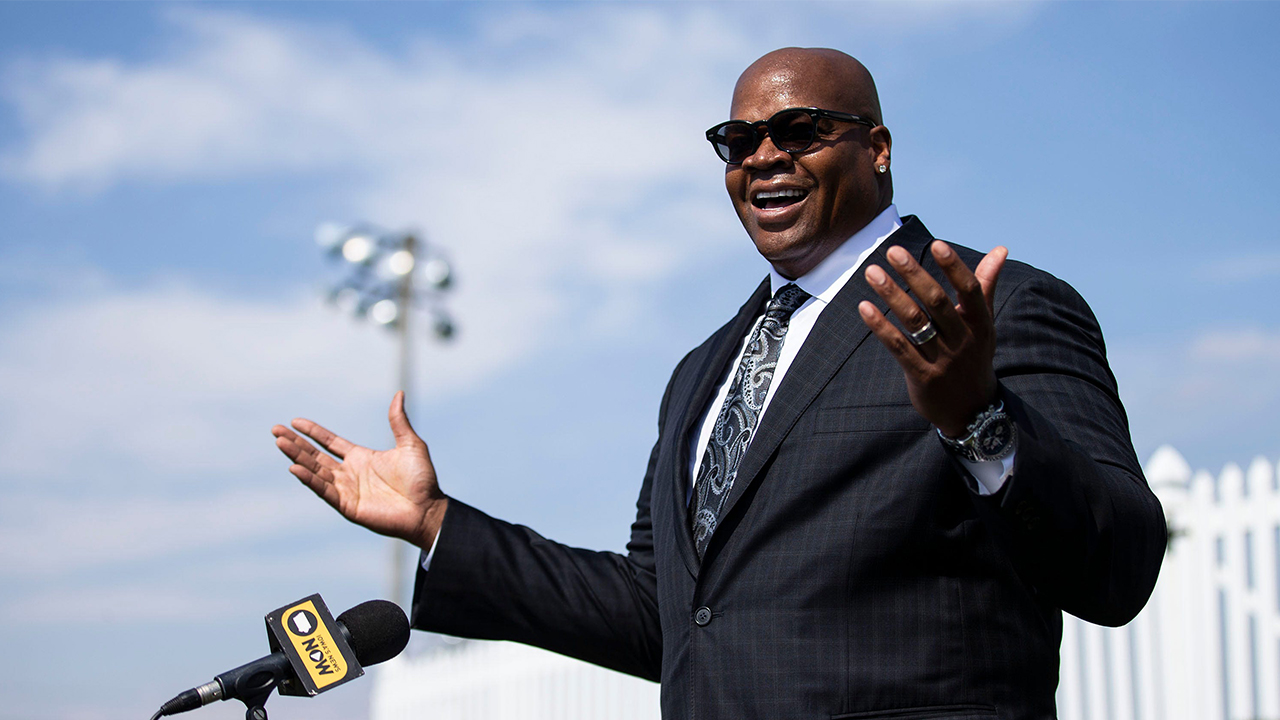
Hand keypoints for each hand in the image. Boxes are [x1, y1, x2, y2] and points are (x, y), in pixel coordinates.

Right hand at [272, 391, 447, 548]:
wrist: (427, 509)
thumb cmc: (422, 479)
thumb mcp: (410, 444)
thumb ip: (398, 421)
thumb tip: (399, 394)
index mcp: (361, 458)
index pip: (330, 442)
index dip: (313, 432)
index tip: (295, 421)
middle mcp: (350, 473)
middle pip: (316, 455)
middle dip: (296, 443)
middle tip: (276, 430)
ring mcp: (347, 490)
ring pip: (315, 470)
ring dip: (297, 457)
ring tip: (280, 443)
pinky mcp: (347, 506)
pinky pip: (324, 490)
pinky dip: (309, 479)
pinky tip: (295, 467)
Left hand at [858, 241, 1007, 437]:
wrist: (973, 412)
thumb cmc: (974, 358)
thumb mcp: (984, 325)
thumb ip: (985, 286)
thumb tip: (1000, 249)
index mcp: (980, 324)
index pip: (970, 290)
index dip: (954, 267)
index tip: (936, 244)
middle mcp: (964, 340)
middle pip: (937, 302)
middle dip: (914, 274)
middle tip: (892, 251)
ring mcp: (943, 360)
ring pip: (915, 322)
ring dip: (892, 294)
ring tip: (872, 272)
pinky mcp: (923, 377)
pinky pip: (899, 347)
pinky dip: (881, 327)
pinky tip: (865, 307)